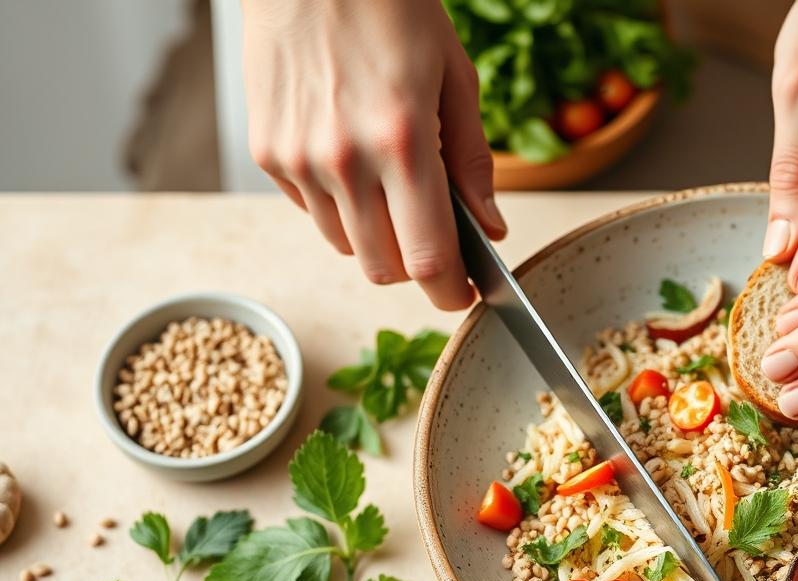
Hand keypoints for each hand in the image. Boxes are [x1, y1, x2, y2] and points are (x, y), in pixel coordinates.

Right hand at [242, 0, 504, 309]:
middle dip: (417, 266)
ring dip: (377, 237)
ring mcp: (297, 160)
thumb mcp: (454, 76)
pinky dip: (339, 206)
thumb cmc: (390, 9)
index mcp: (401, 141)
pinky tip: (352, 160)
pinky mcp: (268, 154)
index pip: (427, 257)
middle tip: (436, 237)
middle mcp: (342, 160)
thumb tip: (489, 227)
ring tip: (392, 185)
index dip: (450, 291)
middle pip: (383, 267)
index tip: (463, 295)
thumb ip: (473, 161)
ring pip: (346, 247)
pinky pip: (312, 213)